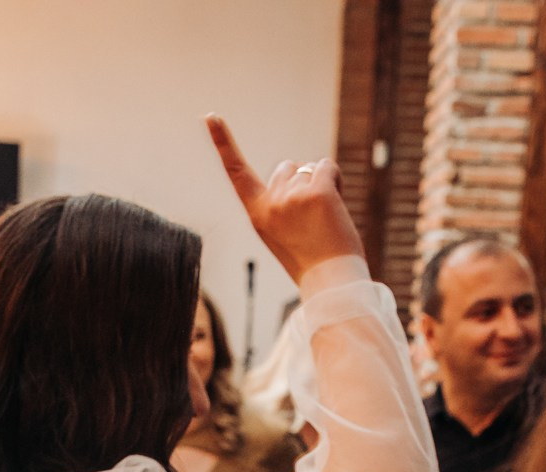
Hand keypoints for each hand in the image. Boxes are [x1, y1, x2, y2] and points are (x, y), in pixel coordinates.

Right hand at [207, 115, 362, 282]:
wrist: (330, 282)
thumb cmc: (311, 260)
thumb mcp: (283, 232)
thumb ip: (281, 202)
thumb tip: (301, 169)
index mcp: (257, 214)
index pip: (236, 173)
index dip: (223, 143)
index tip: (210, 116)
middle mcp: (270, 203)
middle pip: (286, 168)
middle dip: (301, 183)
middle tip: (311, 220)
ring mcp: (293, 197)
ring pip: (308, 169)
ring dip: (321, 185)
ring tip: (324, 220)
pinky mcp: (317, 192)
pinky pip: (327, 166)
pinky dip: (335, 179)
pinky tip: (335, 206)